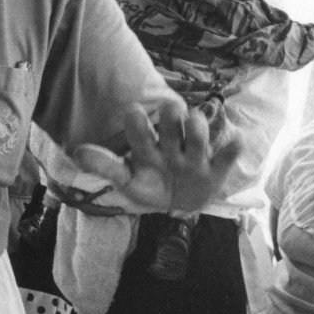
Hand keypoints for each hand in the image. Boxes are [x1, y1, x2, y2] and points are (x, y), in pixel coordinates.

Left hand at [71, 100, 241, 215]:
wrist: (179, 205)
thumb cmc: (150, 186)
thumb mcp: (127, 181)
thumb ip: (105, 167)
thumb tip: (76, 152)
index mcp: (147, 147)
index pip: (140, 131)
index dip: (136, 122)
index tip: (131, 110)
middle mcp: (171, 145)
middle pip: (172, 123)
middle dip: (170, 115)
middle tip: (169, 108)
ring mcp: (194, 157)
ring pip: (197, 135)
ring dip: (196, 128)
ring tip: (194, 123)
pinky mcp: (215, 170)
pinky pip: (226, 157)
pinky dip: (232, 150)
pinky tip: (237, 142)